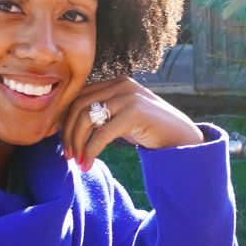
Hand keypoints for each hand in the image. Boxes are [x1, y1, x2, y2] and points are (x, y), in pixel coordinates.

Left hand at [61, 79, 204, 170]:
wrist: (182, 138)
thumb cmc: (150, 130)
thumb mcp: (123, 116)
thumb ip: (103, 113)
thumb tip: (70, 126)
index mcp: (116, 82)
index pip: (79, 96)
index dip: (66, 120)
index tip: (64, 142)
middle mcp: (121, 85)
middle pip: (78, 106)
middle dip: (68, 133)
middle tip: (68, 155)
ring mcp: (129, 97)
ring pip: (86, 118)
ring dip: (77, 143)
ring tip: (78, 161)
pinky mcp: (134, 114)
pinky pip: (102, 134)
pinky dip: (91, 151)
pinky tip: (89, 163)